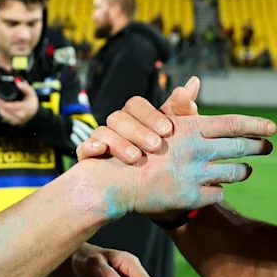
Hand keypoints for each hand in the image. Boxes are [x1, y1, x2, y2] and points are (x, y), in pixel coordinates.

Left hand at [0, 79, 39, 126]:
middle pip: (4, 111)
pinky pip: (4, 118)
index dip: (1, 102)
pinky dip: (2, 112)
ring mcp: (16, 121)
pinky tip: (2, 107)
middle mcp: (20, 116)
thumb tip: (18, 83)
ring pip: (3, 115)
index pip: (9, 106)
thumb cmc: (32, 103)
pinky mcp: (14, 123)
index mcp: (24, 109)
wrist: (35, 113)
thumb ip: (25, 87)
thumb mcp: (31, 93)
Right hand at [77, 77, 201, 163]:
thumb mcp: (180, 137)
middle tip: (156, 146)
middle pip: (119, 116)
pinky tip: (101, 152)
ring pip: (102, 131)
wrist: (152, 194)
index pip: (136, 105)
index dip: (151, 115)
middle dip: (138, 130)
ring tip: (136, 157)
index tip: (168, 130)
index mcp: (137, 118)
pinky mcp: (89, 158)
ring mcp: (102, 141)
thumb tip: (193, 81)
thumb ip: (183, 112)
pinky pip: (83, 148)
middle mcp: (118, 126)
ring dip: (119, 142)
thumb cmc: (167, 160)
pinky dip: (89, 148)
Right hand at [96, 112, 275, 217]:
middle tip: (268, 147)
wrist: (118, 181)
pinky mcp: (192, 197)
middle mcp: (197, 150)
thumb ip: (182, 106)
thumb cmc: (139, 147)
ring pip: (234, 172)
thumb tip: (194, 82)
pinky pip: (218, 193)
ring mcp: (195, 175)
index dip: (256, 125)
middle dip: (258, 146)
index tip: (273, 128)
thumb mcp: (161, 122)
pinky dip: (220, 188)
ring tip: (247, 168)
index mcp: (192, 129)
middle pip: (240, 147)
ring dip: (244, 169)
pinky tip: (219, 186)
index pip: (233, 124)